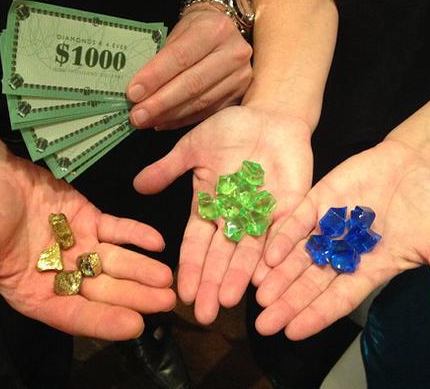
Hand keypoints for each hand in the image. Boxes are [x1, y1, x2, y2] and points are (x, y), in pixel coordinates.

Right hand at [0, 156, 174, 363]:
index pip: (75, 314)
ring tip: (167, 277)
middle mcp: (63, 276)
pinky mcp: (91, 220)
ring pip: (115, 262)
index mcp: (37, 294)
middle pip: (104, 290)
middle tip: (167, 302)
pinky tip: (156, 241)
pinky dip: (136, 235)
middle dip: (135, 297)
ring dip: (142, 269)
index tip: (134, 325)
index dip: (104, 320)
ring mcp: (80, 247)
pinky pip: (117, 229)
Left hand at [126, 5, 252, 129]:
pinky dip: (182, 120)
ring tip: (146, 121)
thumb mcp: (178, 31)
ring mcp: (241, 76)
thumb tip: (138, 90)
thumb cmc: (195, 30)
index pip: (180, 57)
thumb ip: (161, 58)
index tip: (132, 93)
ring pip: (200, 102)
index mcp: (214, 29)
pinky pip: (207, 112)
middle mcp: (233, 53)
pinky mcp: (240, 95)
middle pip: (192, 84)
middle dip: (160, 103)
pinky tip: (163, 122)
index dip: (155, 77)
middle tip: (137, 116)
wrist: (225, 30)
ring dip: (169, 115)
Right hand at [134, 106, 312, 323]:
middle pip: (222, 256)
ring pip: (250, 252)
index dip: (190, 267)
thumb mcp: (195, 147)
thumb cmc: (230, 130)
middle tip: (204, 314)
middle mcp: (236, 218)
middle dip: (212, 284)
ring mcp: (263, 214)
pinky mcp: (292, 206)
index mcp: (211, 207)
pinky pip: (283, 232)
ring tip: (228, 301)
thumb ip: (169, 168)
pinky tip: (265, 274)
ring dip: (239, 276)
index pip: (197, 243)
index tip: (181, 293)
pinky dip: (274, 251)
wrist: (270, 115)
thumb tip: (137, 186)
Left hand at [255, 138, 429, 339]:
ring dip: (278, 274)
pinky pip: (299, 220)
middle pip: (311, 281)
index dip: (317, 315)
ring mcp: (330, 225)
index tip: (293, 332)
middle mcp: (344, 251)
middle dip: (288, 302)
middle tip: (264, 322)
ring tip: (258, 294)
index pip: (340, 298)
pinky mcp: (321, 199)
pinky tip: (269, 253)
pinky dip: (285, 235)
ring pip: (299, 254)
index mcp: (370, 268)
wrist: (421, 162)